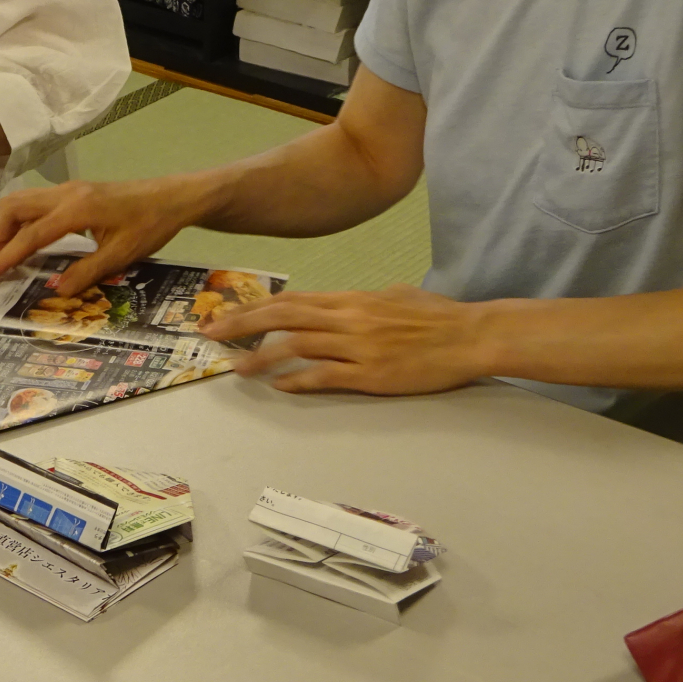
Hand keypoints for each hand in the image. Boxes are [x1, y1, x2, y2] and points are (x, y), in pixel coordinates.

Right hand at [0, 177, 209, 297]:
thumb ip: (87, 272)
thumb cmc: (151, 225)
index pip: (29, 235)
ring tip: (8, 256)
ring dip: (7, 226)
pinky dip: (23, 221)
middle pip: (13, 207)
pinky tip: (30, 243)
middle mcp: (66, 194)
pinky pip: (36, 202)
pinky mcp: (74, 192)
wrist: (173, 197)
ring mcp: (69, 190)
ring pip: (22, 200)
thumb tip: (57, 291)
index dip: (4, 257)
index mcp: (76, 210)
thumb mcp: (122, 255)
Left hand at [212, 284, 489, 395]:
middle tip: (211, 334)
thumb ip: (362, 301)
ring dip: (261, 356)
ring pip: (296, 346)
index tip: (228, 314)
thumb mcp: (395, 296)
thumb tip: (342, 305)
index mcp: (352, 298)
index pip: (292, 300)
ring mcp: (358, 346)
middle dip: (243, 325)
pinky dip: (297, 380)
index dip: (256, 307)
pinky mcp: (370, 374)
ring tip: (236, 365)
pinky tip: (279, 386)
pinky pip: (324, 376)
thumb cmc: (437, 316)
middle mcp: (348, 318)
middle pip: (283, 317)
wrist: (470, 336)